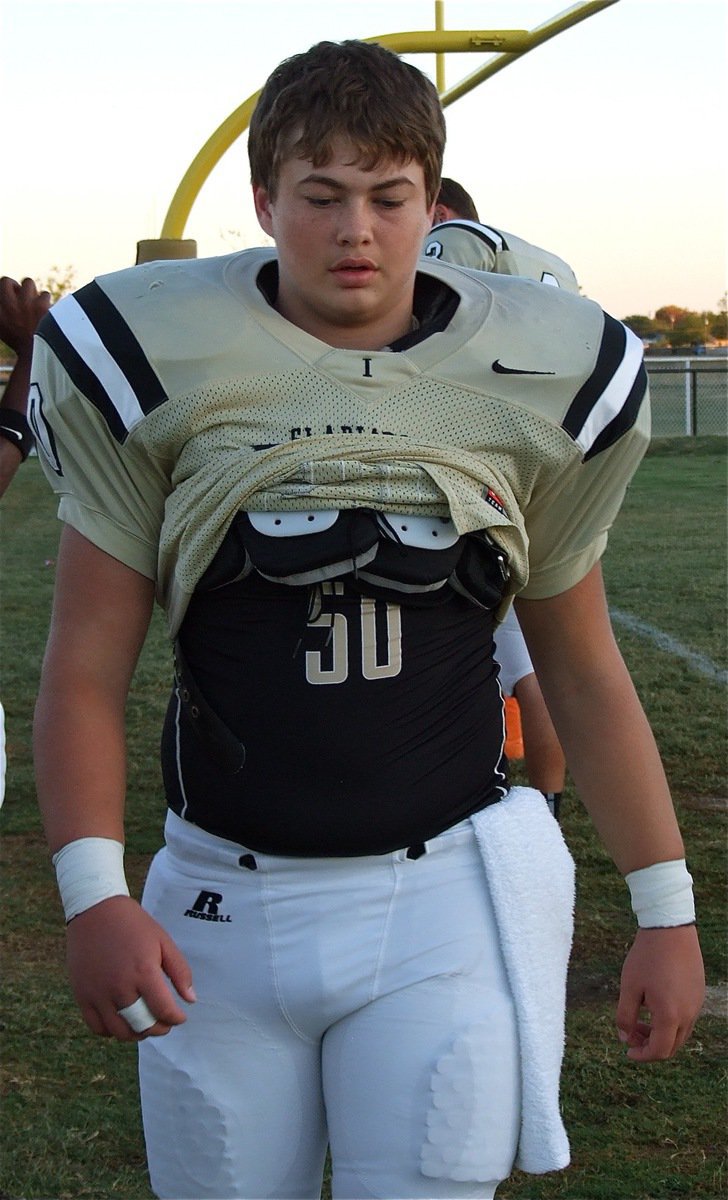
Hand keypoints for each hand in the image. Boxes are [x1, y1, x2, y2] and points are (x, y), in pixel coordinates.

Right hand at [0, 276, 50, 354]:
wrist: (36, 356)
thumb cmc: (19, 342)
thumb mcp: (1, 326)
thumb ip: (2, 313)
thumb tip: (3, 304)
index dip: (2, 292)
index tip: (8, 298)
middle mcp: (7, 305)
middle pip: (6, 281)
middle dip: (13, 285)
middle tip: (20, 295)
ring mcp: (24, 303)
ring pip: (28, 282)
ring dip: (32, 291)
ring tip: (34, 302)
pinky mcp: (41, 305)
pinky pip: (45, 294)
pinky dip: (46, 302)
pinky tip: (46, 311)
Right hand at [66, 895, 195, 1041]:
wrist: (95, 911)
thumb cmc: (133, 924)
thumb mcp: (162, 941)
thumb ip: (179, 971)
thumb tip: (190, 1000)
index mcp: (143, 972)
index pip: (164, 1011)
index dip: (176, 1019)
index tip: (180, 1017)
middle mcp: (120, 987)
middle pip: (143, 1026)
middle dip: (159, 1029)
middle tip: (165, 1024)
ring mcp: (98, 994)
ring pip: (120, 1032)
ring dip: (137, 1034)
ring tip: (145, 1025)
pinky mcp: (83, 996)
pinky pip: (98, 1027)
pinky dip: (112, 1031)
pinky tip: (122, 1021)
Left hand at [616, 925, 704, 1060]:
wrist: (670, 928)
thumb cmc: (646, 957)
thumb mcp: (629, 986)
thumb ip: (624, 1016)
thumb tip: (624, 1037)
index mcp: (670, 1015)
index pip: (659, 1051)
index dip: (642, 1055)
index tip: (627, 1050)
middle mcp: (688, 1014)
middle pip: (672, 1046)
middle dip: (650, 1046)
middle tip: (631, 1033)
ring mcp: (696, 1004)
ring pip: (680, 1033)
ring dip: (660, 1034)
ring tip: (639, 1019)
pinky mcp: (698, 993)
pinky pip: (686, 1018)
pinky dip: (670, 1022)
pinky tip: (653, 1005)